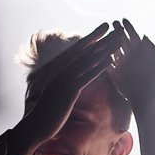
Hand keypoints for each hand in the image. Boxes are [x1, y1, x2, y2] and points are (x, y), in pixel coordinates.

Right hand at [16, 23, 119, 148]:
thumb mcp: (56, 95)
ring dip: (106, 48)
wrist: (35, 126)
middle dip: (102, 38)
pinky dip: (99, 66)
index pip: (78, 51)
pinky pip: (87, 76)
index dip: (92, 38)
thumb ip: (64, 85)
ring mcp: (65, 79)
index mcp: (59, 70)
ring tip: (120, 39)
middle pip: (85, 50)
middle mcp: (62, 71)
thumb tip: (73, 83)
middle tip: (116, 27)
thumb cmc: (46, 114)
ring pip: (89, 60)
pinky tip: (111, 59)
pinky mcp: (69, 90)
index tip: (104, 29)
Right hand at [107, 18, 154, 106]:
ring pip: (113, 50)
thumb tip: (144, 35)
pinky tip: (100, 51)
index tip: (123, 20)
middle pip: (121, 40)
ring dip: (109, 42)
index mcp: (139, 53)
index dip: (128, 28)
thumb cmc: (154, 78)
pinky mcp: (113, 74)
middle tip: (113, 23)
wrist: (146, 96)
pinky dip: (103, 58)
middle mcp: (129, 57)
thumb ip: (151, 47)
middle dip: (117, 31)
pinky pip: (106, 64)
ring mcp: (120, 65)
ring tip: (106, 34)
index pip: (132, 36)